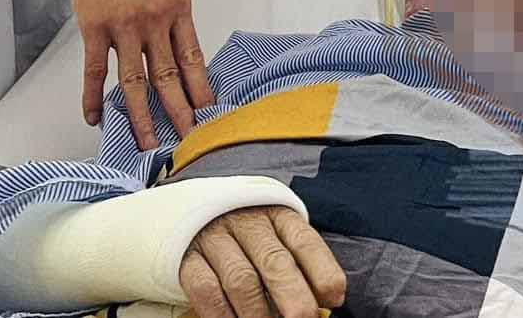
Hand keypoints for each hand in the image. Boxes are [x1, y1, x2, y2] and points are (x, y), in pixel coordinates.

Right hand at [66, 0, 215, 146]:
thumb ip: (170, 9)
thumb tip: (171, 40)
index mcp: (178, 7)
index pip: (193, 58)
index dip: (200, 88)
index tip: (207, 111)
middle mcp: (156, 21)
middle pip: (169, 77)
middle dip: (179, 112)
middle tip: (186, 139)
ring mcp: (125, 25)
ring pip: (136, 82)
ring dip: (142, 116)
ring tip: (147, 142)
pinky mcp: (95, 25)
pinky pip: (96, 69)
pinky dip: (94, 96)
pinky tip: (96, 116)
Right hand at [179, 206, 346, 317]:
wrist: (191, 215)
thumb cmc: (247, 238)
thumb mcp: (275, 238)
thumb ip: (298, 266)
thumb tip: (324, 303)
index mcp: (278, 214)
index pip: (304, 240)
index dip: (322, 270)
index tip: (334, 298)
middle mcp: (248, 222)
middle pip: (275, 261)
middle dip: (294, 298)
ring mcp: (215, 238)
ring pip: (242, 280)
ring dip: (258, 313)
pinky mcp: (188, 258)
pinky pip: (207, 289)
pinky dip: (223, 315)